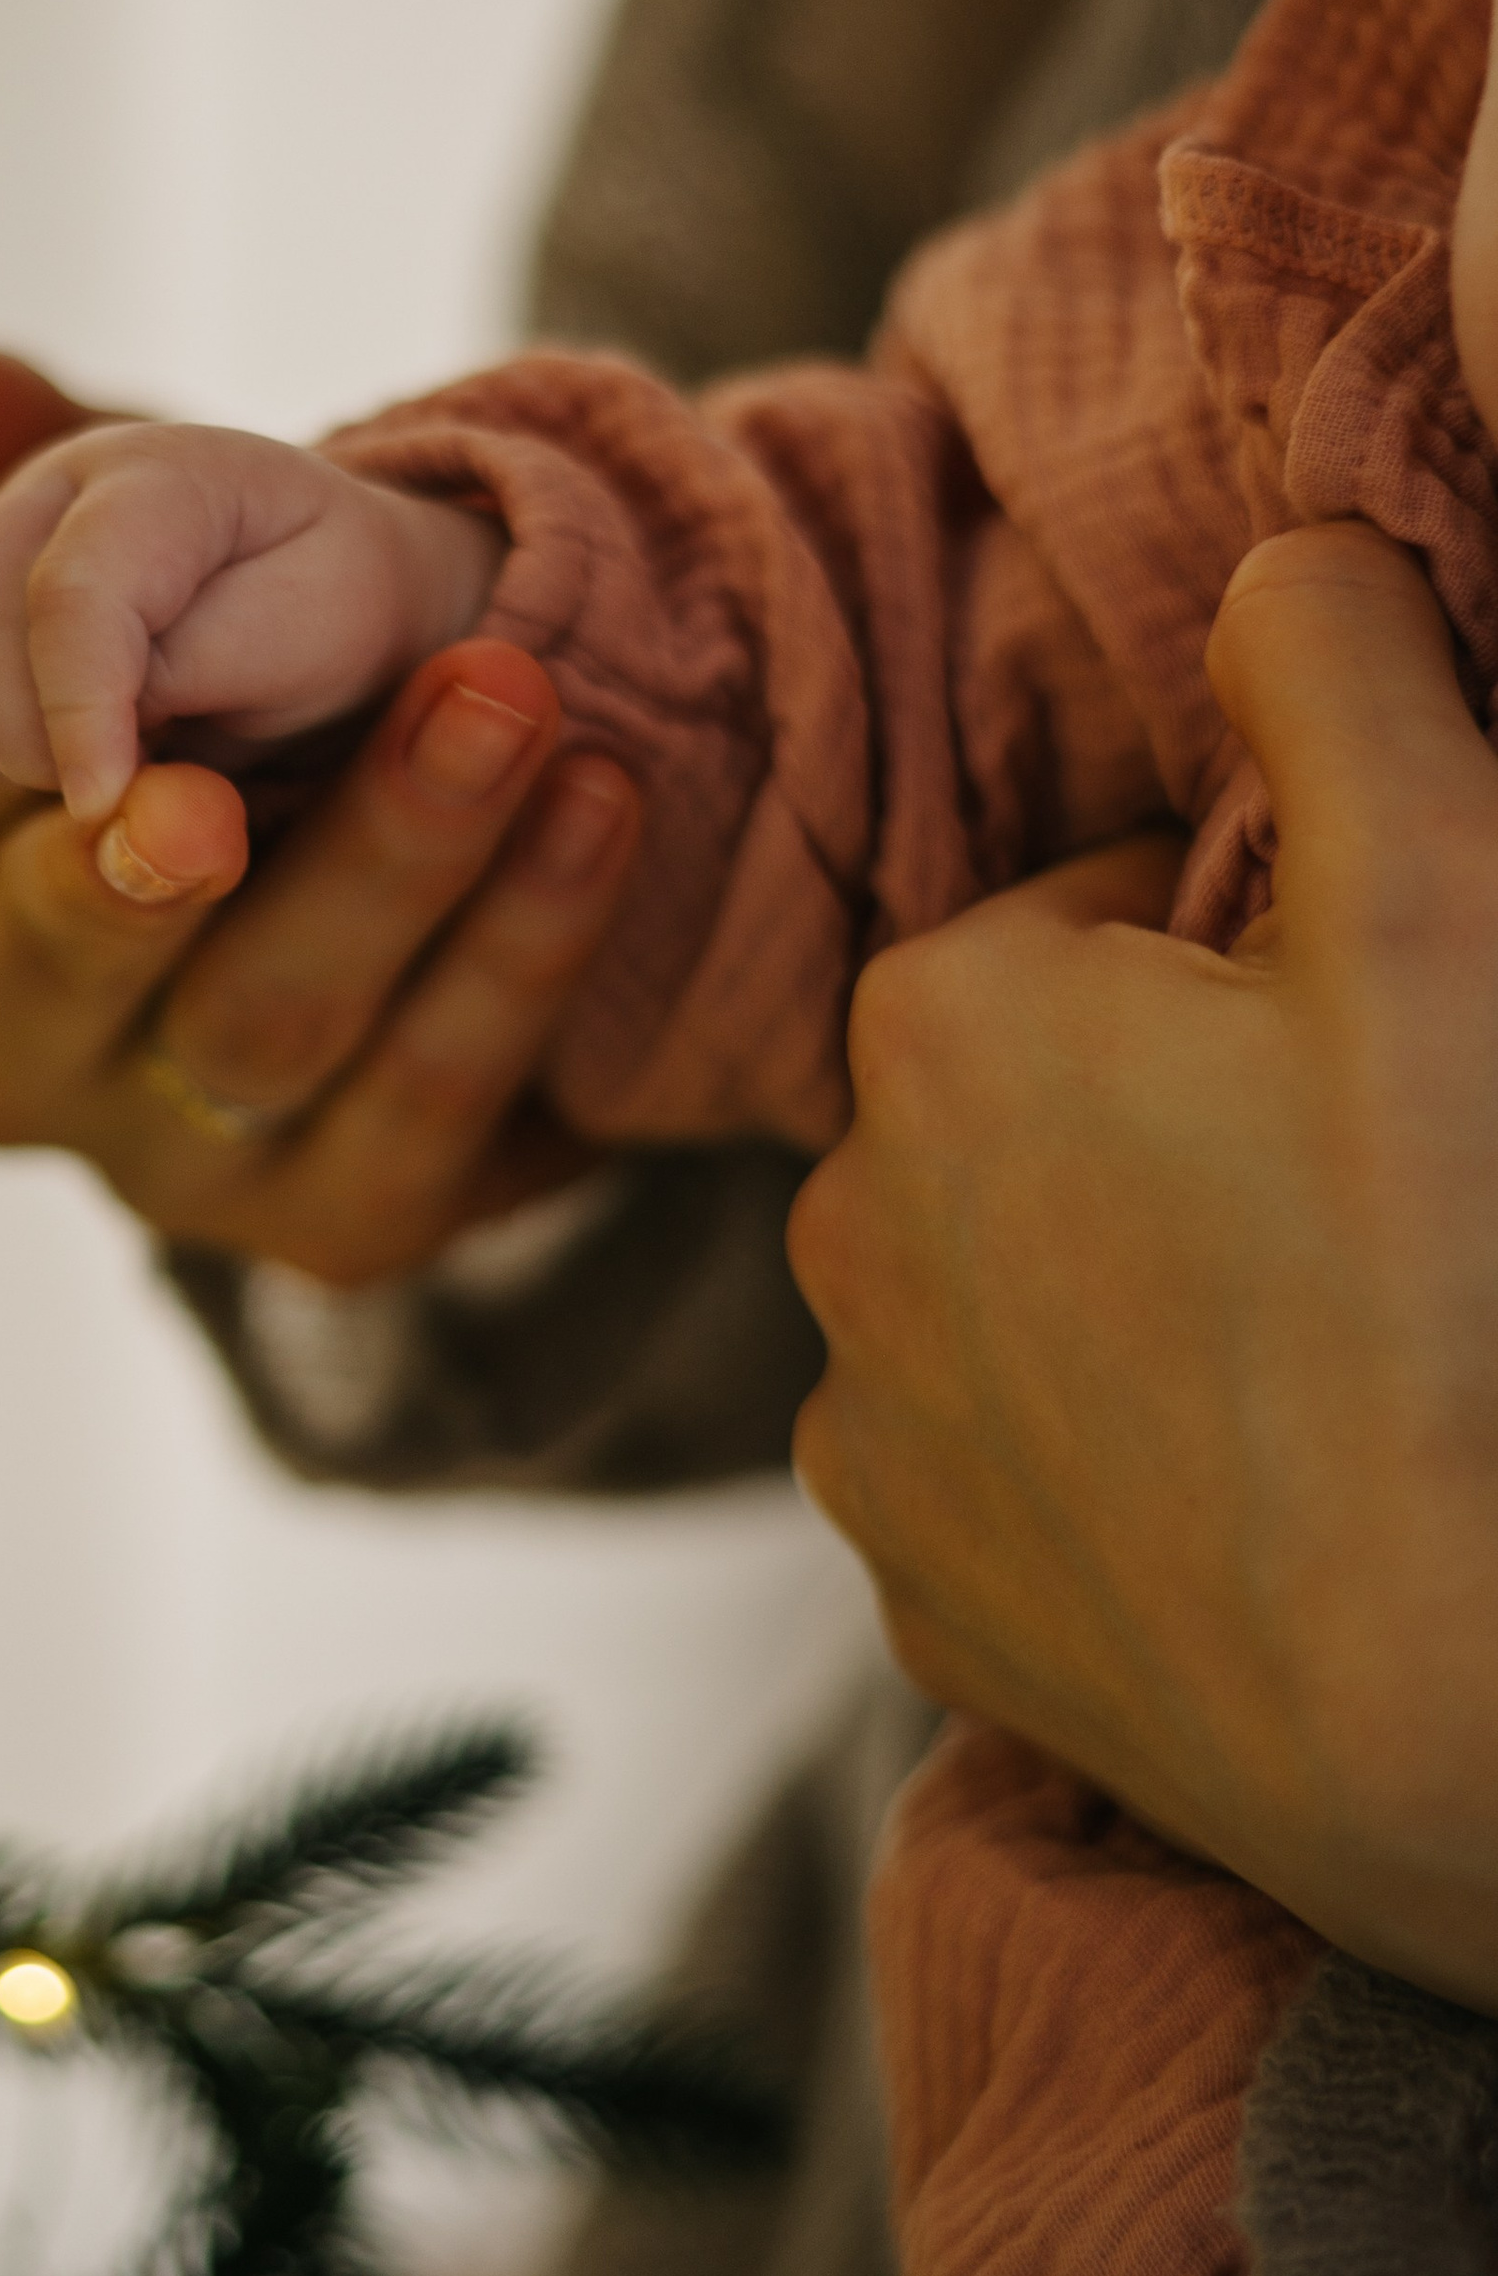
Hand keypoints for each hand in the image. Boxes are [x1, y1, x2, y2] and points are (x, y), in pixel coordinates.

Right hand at [0, 353, 640, 1285]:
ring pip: (268, 1023)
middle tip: (211, 791)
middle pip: (69, 967)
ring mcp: (174, 1162)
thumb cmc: (246, 688)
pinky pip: (441, 1088)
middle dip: (145, 874)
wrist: (445, 824)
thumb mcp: (137, 569)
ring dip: (392, 857)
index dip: (16, 749)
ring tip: (508, 701)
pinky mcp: (345, 1216)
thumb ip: (30, 489)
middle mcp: (14, 1055)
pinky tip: (598, 803)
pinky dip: (525, 939)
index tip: (111, 678)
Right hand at [0, 415, 500, 823]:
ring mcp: (2, 532)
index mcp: (160, 472)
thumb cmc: (342, 611)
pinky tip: (59, 766)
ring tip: (104, 776)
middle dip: (25, 732)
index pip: (75, 589)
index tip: (100, 809)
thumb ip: (214, 684)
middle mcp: (58, 483)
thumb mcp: (325, 635)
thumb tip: (103, 779)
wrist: (333, 585)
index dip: (76, 712)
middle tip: (111, 801)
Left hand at [788, 521, 1497, 2008]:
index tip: (1375, 1053)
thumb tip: (1277, 559)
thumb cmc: (1466, 1294)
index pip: (1109, 919)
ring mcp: (877, 1430)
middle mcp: (840, 1218)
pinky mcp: (932, 1602)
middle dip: (1187, 1119)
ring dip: (1147, 1285)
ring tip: (1327, 1360)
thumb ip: (1340, 666)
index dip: (1267, 966)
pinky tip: (1263, 1495)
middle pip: (1052, 1100)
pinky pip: (1024, 1470)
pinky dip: (1123, 1464)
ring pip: (1027, 1281)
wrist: (1468, 1716)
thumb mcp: (1447, 896)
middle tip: (1373, 1209)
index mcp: (941, 1019)